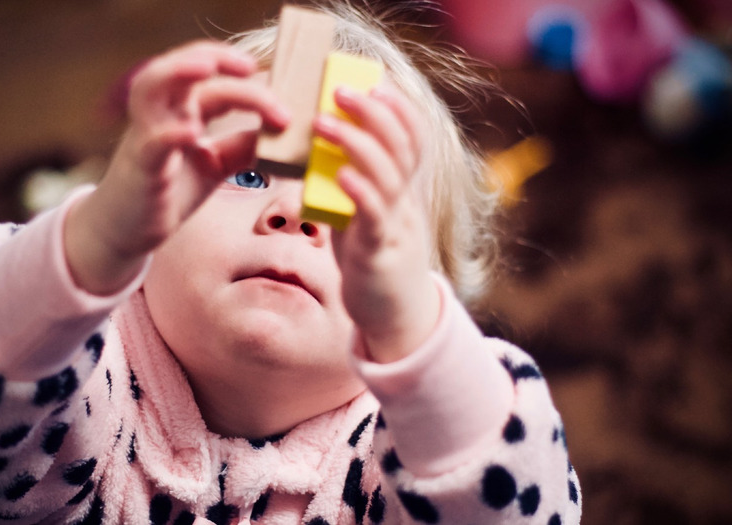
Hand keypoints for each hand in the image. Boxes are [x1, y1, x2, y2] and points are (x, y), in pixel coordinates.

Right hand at [66, 41, 288, 293]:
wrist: (128, 229)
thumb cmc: (170, 190)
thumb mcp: (215, 164)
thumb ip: (243, 146)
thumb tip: (282, 133)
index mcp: (180, 109)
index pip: (209, 78)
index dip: (240, 74)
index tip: (275, 83)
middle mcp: (160, 114)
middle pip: (178, 66)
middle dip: (211, 55)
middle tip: (249, 64)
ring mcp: (146, 137)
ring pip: (150, 87)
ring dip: (177, 70)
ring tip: (208, 67)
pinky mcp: (141, 167)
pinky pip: (151, 143)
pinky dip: (170, 133)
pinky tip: (193, 132)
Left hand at [313, 83, 439, 362]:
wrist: (393, 317)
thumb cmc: (373, 261)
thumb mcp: (364, 216)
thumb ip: (352, 186)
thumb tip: (319, 153)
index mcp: (403, 191)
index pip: (413, 139)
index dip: (399, 107)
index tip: (376, 81)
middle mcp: (405, 204)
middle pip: (400, 147)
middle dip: (373, 112)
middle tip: (341, 88)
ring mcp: (396, 228)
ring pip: (387, 176)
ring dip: (355, 143)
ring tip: (324, 121)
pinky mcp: (379, 254)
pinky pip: (374, 217)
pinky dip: (359, 192)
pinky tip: (339, 173)